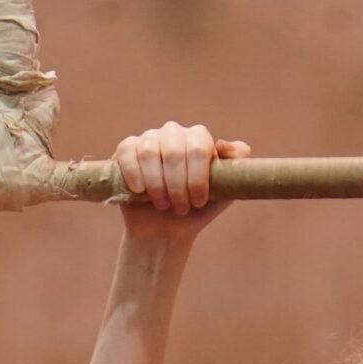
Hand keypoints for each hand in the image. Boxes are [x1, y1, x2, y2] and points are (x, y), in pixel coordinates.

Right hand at [114, 122, 252, 243]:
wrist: (165, 230)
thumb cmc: (197, 209)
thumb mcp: (226, 190)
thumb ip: (236, 165)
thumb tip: (224, 145)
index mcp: (198, 138)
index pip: (199, 148)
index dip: (198, 178)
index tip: (199, 202)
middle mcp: (174, 133)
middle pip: (174, 150)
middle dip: (177, 185)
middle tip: (180, 208)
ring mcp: (149, 139)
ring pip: (149, 152)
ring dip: (157, 185)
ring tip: (163, 205)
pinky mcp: (126, 149)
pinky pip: (127, 152)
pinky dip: (133, 174)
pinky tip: (140, 191)